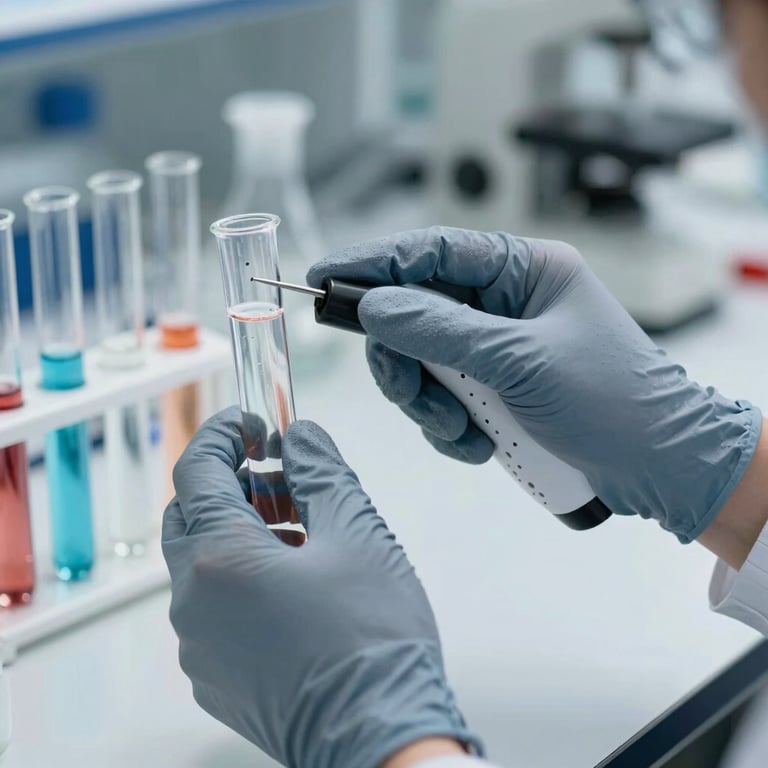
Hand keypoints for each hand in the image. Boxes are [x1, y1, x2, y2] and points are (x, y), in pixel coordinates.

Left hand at [162, 407, 480, 767]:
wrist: (382, 737)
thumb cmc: (374, 643)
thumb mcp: (358, 533)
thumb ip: (321, 471)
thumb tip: (301, 437)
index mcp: (221, 560)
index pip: (197, 470)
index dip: (222, 434)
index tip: (249, 423)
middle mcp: (194, 603)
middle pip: (189, 515)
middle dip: (229, 485)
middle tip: (278, 480)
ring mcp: (198, 645)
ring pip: (199, 563)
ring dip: (237, 532)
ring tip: (299, 533)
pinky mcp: (213, 676)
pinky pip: (210, 606)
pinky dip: (238, 578)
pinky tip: (291, 584)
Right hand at [308, 227, 761, 542]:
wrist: (660, 468)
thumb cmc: (614, 401)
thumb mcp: (519, 361)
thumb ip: (439, 330)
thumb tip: (375, 306)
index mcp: (524, 269)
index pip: (433, 250)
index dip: (375, 262)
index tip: (325, 276)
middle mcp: (507, 302)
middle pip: (417, 312)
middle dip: (408, 362)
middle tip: (412, 394)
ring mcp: (498, 346)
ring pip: (424, 361)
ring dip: (431, 403)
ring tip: (464, 431)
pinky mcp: (495, 386)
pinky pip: (444, 397)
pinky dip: (450, 426)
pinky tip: (479, 444)